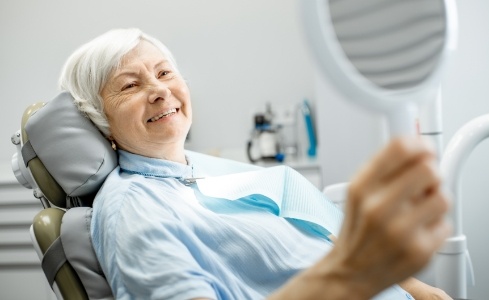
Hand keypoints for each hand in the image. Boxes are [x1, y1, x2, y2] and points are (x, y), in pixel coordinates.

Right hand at [330, 136, 451, 297]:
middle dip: (430, 174)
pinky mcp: (419, 251)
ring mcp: (400, 231)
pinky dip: (436, 225)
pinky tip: (418, 230)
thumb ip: (384, 167)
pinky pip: (446, 224)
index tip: (424, 150)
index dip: (419, 144)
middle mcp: (378, 208)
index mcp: (361, 188)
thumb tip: (418, 145)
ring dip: (435, 200)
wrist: (351, 271)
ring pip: (442, 197)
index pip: (400, 148)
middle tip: (423, 183)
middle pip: (428, 169)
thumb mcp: (358, 192)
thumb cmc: (358, 230)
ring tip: (421, 209)